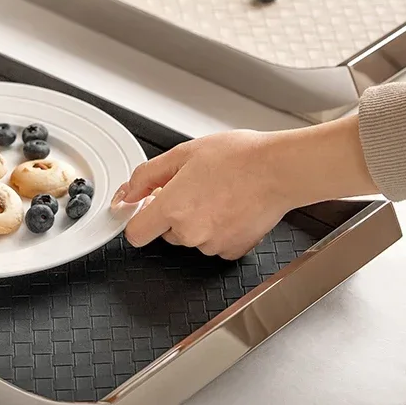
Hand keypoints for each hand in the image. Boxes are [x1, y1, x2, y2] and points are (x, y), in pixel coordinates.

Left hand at [119, 130, 289, 258]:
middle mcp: (190, 232)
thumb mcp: (182, 153)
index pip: (136, 234)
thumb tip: (128, 193)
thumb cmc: (237, 157)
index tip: (148, 207)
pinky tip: (231, 207)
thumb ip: (147, 175)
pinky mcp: (233, 250)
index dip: (140, 217)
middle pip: (165, 232)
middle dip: (173, 213)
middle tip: (194, 186)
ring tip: (217, 192)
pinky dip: (219, 229)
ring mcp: (213, 245)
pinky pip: (215, 243)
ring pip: (191, 237)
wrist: (277, 169)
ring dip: (197, 220)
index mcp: (173, 208)